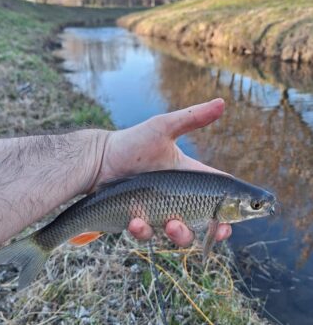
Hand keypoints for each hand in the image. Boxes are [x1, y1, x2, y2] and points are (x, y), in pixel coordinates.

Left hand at [98, 98, 231, 245]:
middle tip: (217, 232)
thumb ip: (192, 118)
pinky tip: (135, 220)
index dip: (230, 207)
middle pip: (204, 220)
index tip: (236, 217)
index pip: (216, 193)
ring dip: (181, 234)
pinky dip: (143, 230)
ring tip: (171, 224)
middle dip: (214, 231)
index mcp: (188, 176)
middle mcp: (176, 196)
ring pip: (179, 233)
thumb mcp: (162, 127)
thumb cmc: (131, 142)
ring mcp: (159, 210)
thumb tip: (223, 101)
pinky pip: (147, 233)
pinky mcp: (140, 220)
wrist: (99, 160)